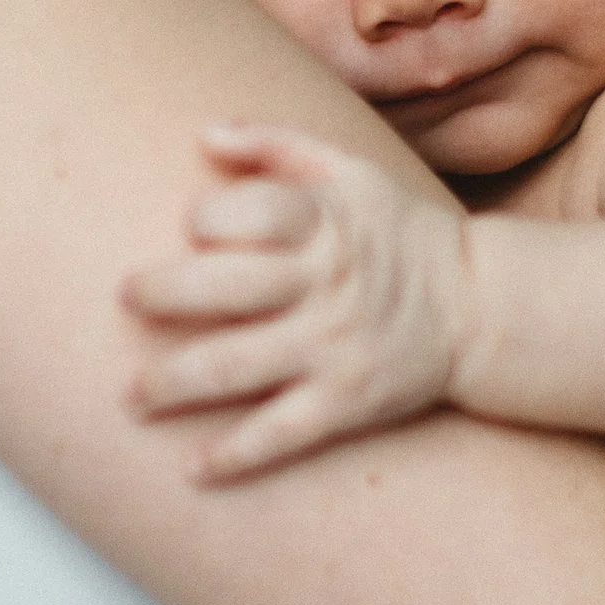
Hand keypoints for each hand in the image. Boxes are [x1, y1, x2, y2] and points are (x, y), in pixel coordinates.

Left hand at [122, 124, 473, 480]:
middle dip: (163, 293)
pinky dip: (234, 455)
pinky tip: (190, 469)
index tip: (190, 229)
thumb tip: (204, 135)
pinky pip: (282, 432)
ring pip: (237, 367)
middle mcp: (325, 286)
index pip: (250, 214)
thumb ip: (276, 145)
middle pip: (228, 289)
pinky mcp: (345, 402)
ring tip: (130, 397)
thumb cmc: (398, 231)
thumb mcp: (350, 171)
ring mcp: (333, 348)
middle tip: (126, 298)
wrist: (478, 306)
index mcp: (325, 223)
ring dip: (173, 383)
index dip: (207, 219)